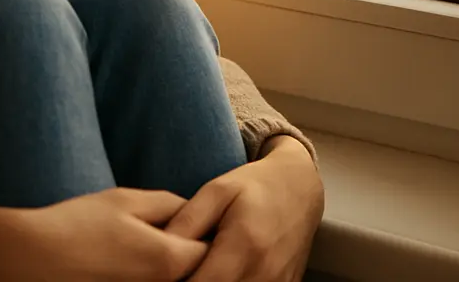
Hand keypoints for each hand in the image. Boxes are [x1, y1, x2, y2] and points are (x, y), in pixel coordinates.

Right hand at [23, 187, 210, 280]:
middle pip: (197, 271)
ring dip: (172, 265)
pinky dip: (151, 275)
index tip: (197, 220)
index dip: (207, 231)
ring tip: (140, 247)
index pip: (211, 249)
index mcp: (169, 259)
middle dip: (192, 253)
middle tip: (165, 233)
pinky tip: (128, 262)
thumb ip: (167, 204)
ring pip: (176, 281)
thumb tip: (192, 210)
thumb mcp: (124, 200)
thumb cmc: (78, 225)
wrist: (36, 261)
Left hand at [163, 136, 324, 280]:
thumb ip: (189, 220)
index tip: (165, 270)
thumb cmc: (254, 186)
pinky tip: (218, 271)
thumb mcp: (216, 190)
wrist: (299, 188)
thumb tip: (160, 244)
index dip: (180, 280)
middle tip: (179, 268)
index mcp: (245, 246)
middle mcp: (265, 273)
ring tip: (199, 267)